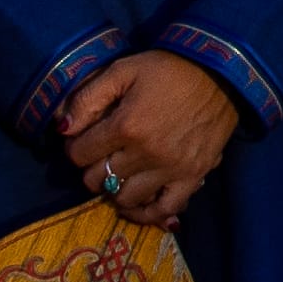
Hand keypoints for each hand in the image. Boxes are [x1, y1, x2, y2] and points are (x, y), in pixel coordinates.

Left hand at [48, 49, 245, 226]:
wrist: (220, 73)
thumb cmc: (168, 69)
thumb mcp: (124, 70)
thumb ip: (88, 97)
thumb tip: (62, 128)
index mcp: (126, 125)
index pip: (80, 154)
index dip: (75, 147)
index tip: (83, 139)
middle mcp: (146, 153)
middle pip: (98, 179)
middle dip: (92, 167)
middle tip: (101, 154)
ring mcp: (171, 169)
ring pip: (124, 197)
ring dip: (114, 188)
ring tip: (119, 173)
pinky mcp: (192, 177)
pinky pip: (163, 210)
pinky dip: (145, 212)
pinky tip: (135, 204)